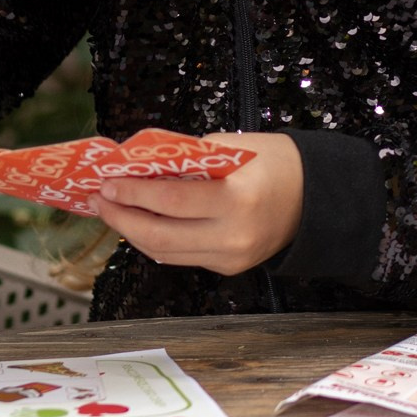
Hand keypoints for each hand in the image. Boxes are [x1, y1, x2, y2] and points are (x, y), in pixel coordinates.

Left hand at [93, 133, 302, 275]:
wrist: (316, 198)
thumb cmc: (276, 163)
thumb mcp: (233, 148)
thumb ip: (189, 159)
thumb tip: (139, 166)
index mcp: (237, 200)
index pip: (170, 202)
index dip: (133, 194)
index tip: (107, 183)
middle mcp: (232, 236)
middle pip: (159, 236)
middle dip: (122, 218)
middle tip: (100, 200)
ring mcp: (230, 258)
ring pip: (165, 253)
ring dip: (133, 233)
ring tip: (113, 212)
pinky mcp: (228, 268)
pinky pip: (181, 256)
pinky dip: (156, 241)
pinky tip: (140, 224)